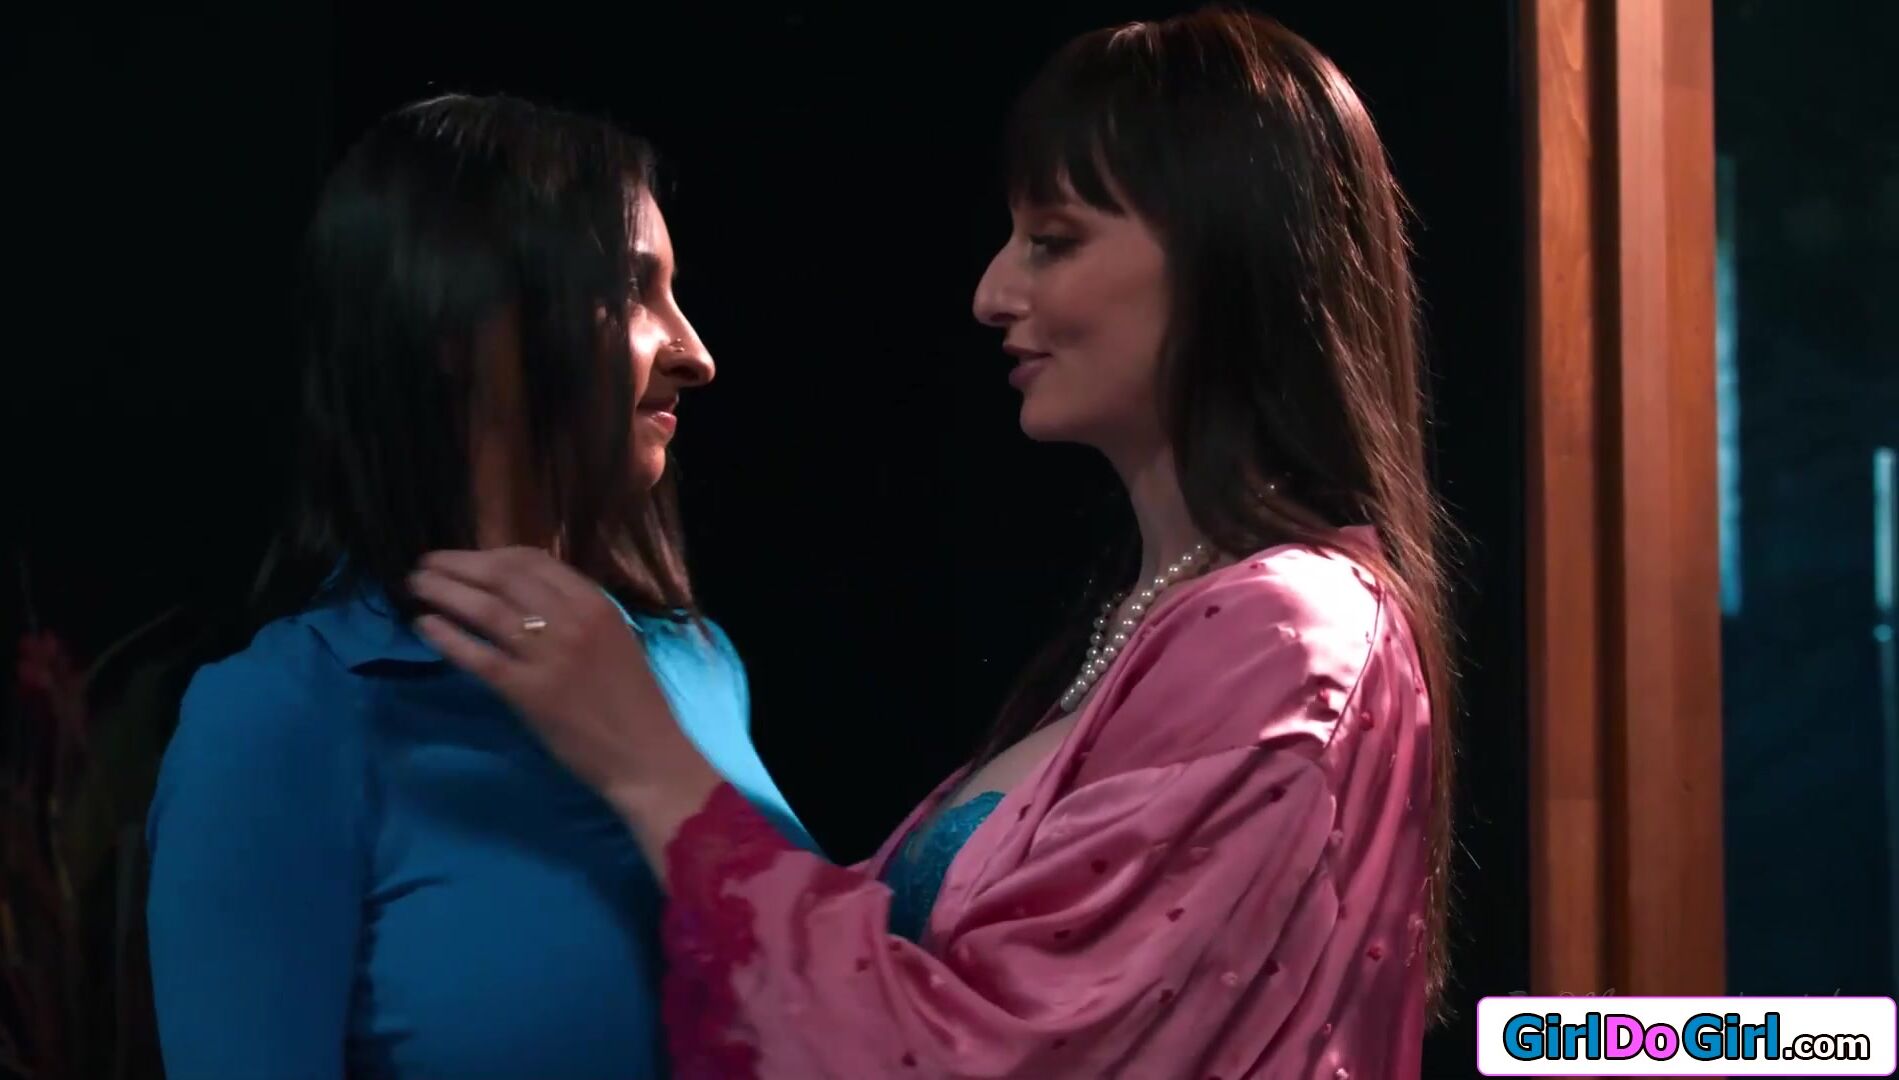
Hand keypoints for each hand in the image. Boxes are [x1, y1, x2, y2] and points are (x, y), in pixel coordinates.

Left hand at [408, 547, 720, 854]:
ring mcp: (548, 656)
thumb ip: (575, 613)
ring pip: (486, 610)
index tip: (465, 558)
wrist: (645, 754)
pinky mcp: (528, 692)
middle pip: (502, 577)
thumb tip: (522, 593)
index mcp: (596, 603)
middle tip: (426, 563)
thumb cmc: (633, 700)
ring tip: (417, 586)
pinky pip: (479, 657)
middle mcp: (572, 621)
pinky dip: (448, 637)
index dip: (490, 554)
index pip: (533, 560)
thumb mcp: (613, 638)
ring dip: (445, 592)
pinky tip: (426, 626)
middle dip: (458, 565)